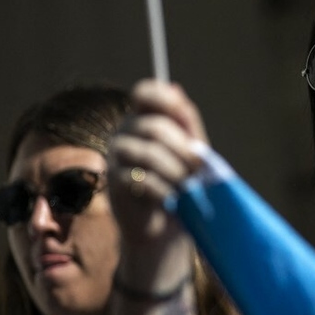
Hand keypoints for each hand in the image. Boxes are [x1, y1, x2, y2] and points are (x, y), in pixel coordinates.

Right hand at [108, 79, 206, 246]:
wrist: (164, 225)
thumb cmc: (179, 182)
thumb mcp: (188, 148)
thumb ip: (185, 122)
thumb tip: (176, 89)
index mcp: (143, 118)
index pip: (143, 93)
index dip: (162, 97)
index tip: (183, 112)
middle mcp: (124, 132)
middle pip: (154, 127)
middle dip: (183, 148)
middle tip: (199, 168)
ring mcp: (116, 157)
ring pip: (148, 153)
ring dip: (176, 171)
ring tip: (189, 187)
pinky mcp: (114, 183)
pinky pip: (141, 179)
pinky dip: (164, 190)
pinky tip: (174, 201)